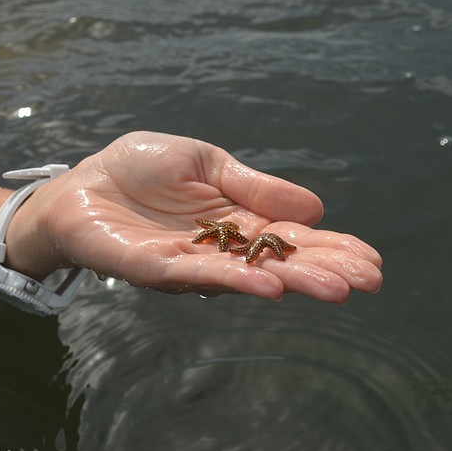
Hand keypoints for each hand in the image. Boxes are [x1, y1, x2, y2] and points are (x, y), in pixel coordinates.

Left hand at [14, 131, 382, 302]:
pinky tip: (270, 287)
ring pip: (247, 277)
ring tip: (335, 288)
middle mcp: (220, 249)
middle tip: (369, 282)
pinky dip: (235, 281)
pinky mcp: (155, 268)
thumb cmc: (138, 169)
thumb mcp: (205, 162)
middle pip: (278, 264)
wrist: (81, 183)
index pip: (291, 238)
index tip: (370, 260)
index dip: (330, 248)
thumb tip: (315, 209)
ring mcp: (190, 262)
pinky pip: (198, 276)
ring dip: (291, 282)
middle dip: (323, 271)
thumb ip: (253, 185)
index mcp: (235, 221)